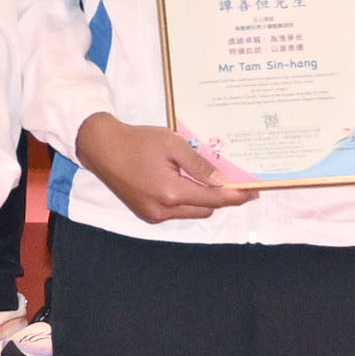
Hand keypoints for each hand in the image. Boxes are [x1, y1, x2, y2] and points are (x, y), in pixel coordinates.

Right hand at [73, 108, 257, 221]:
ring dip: (201, 199)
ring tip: (204, 178)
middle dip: (220, 197)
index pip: (214, 199)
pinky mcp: (145, 213)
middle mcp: (163, 210)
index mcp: (171, 192)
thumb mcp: (172, 144)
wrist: (101, 147)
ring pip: (191, 212)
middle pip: (205, 210)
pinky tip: (183, 182)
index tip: (253, 191)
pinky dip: (185, 200)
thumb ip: (199, 164)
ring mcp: (153, 215)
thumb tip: (222, 180)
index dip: (236, 196)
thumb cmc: (137, 140)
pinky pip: (175, 212)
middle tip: (229, 179)